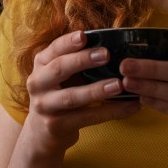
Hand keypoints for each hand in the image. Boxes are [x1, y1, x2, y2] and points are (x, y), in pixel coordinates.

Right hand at [21, 30, 141, 154]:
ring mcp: (44, 106)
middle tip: (106, 54)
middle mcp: (37, 83)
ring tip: (119, 85)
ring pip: (72, 97)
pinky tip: (129, 107)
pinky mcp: (56, 125)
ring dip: (97, 90)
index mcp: (41, 64)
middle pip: (59, 69)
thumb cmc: (60, 93)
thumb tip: (115, 44)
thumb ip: (78, 60)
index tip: (84, 36)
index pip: (54, 49)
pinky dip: (110, 112)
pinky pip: (86, 118)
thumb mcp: (61, 75)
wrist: (42, 131)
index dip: (68, 42)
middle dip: (83, 60)